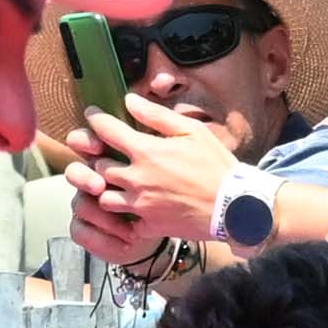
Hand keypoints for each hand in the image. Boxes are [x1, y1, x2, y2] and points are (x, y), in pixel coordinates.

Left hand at [67, 98, 243, 247]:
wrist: (235, 207)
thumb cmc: (217, 166)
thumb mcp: (192, 132)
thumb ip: (157, 116)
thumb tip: (130, 100)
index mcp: (146, 152)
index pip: (106, 130)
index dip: (95, 120)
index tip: (92, 116)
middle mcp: (137, 179)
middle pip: (99, 166)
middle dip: (101, 158)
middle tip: (109, 155)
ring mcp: (141, 206)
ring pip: (104, 198)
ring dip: (108, 189)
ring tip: (119, 185)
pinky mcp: (149, 226)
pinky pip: (126, 223)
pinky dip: (127, 217)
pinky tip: (137, 210)